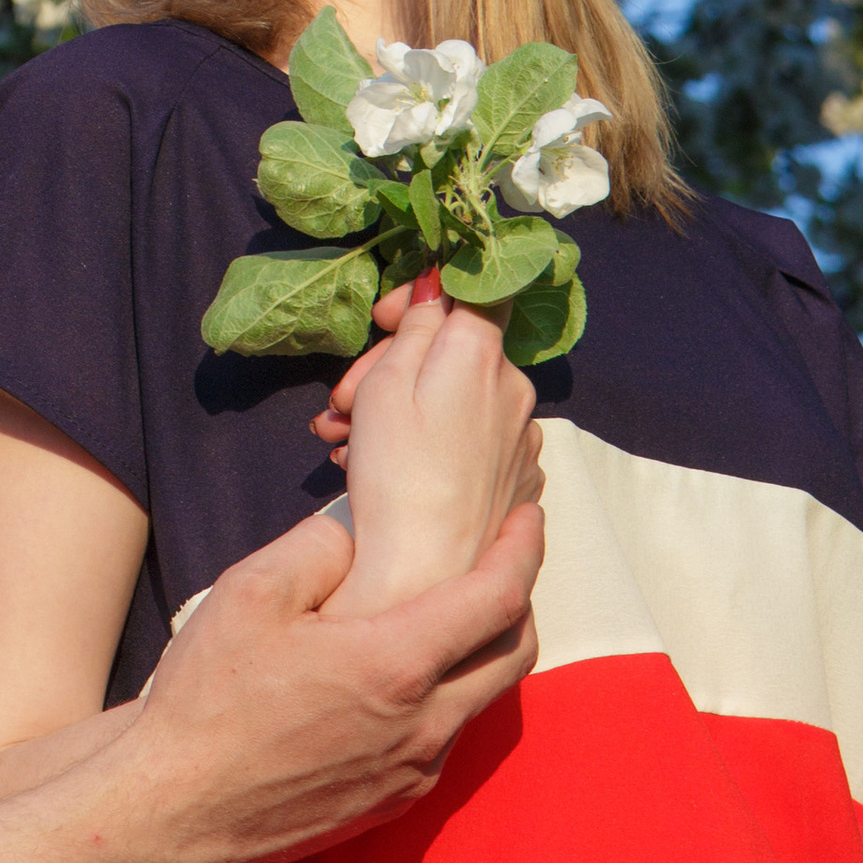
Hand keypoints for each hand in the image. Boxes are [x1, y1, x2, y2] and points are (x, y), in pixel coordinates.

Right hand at [125, 468, 541, 862]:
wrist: (176, 811)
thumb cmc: (207, 699)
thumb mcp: (251, 592)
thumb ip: (320, 546)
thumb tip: (359, 535)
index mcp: (395, 666)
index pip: (498, 599)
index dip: (524, 548)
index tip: (527, 516)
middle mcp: (423, 725)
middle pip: (515, 655)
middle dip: (522, 596)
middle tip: (505, 556)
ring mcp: (413, 771)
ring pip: (482, 700)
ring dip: (483, 650)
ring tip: (451, 609)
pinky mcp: (394, 804)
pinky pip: (444, 738)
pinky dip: (447, 695)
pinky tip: (405, 674)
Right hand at [324, 285, 544, 615]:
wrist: (422, 575)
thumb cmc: (395, 475)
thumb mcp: (386, 384)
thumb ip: (417, 326)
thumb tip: (438, 287)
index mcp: (485, 355)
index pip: (474, 289)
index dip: (426, 294)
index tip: (384, 320)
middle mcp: (516, 390)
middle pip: (455, 349)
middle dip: (391, 363)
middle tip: (342, 398)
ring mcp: (520, 439)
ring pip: (453, 398)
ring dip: (396, 407)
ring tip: (342, 438)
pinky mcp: (514, 479)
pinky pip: (468, 440)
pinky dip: (426, 442)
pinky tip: (379, 465)